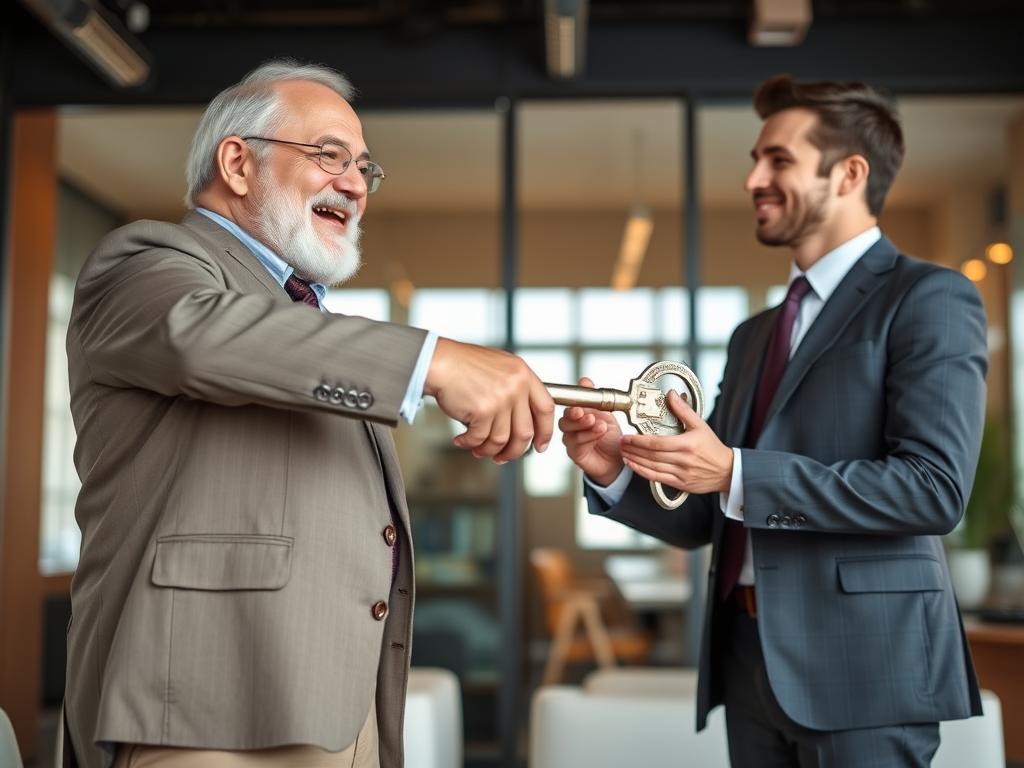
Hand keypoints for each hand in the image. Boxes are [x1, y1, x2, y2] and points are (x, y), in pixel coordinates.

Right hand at [425, 338, 553, 461]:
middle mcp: (516, 386)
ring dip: (488, 450)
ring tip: (478, 449)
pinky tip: (462, 440)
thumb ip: (515, 388)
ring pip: (502, 440)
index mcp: (523, 374)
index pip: (546, 408)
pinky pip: (480, 439)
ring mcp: (501, 399)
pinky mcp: (483, 411)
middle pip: (525, 432)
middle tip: (504, 456)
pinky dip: (469, 444)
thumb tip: (522, 419)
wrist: (439, 362)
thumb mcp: (500, 367)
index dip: (545, 431)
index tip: (540, 445)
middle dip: (514, 451)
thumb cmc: (464, 364)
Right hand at [558, 377, 624, 485]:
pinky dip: (588, 438)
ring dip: (585, 427)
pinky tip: (598, 434)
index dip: (573, 403)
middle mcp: (572, 426)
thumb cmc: (611, 438)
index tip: (580, 404)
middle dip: (576, 416)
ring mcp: (571, 440)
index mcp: (578, 414)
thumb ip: (594, 399)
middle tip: (587, 415)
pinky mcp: (574, 452)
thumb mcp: (606, 414)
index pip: (570, 406)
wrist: (618, 459)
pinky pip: (576, 444)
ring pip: (570, 431)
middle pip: (565, 419)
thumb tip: (584, 381)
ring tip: (600, 426)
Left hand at [620, 390, 733, 493]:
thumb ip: (683, 410)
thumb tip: (671, 394)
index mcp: (687, 444)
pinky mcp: (680, 484)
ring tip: (623, 453)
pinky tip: (634, 466)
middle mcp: (683, 460)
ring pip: (652, 467)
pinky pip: (657, 478)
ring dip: (635, 461)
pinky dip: (643, 472)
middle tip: (620, 443)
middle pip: (651, 455)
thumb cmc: (713, 448)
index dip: (638, 440)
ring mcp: (681, 473)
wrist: (726, 471)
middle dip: (633, 449)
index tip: (627, 436)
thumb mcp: (700, 425)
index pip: (657, 443)